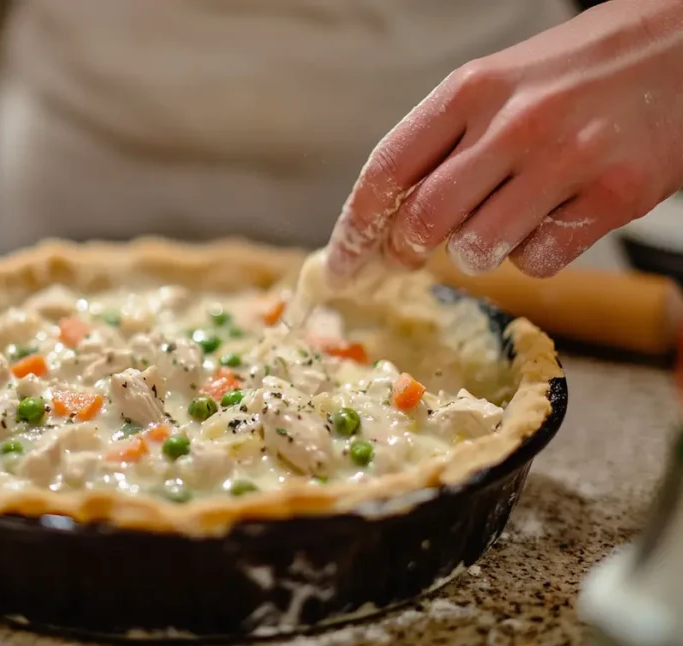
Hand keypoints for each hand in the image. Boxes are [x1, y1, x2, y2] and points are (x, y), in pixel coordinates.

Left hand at [328, 0, 682, 278]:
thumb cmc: (584, 68)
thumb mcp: (502, 80)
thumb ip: (447, 138)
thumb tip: (389, 214)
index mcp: (473, 88)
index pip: (387, 170)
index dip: (355, 229)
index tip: (342, 265)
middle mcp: (514, 122)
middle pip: (424, 221)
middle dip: (408, 250)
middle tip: (412, 254)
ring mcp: (566, 160)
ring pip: (479, 249)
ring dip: (479, 251)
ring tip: (507, 216)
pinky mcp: (614, 197)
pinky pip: (541, 260)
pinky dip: (535, 254)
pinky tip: (555, 216)